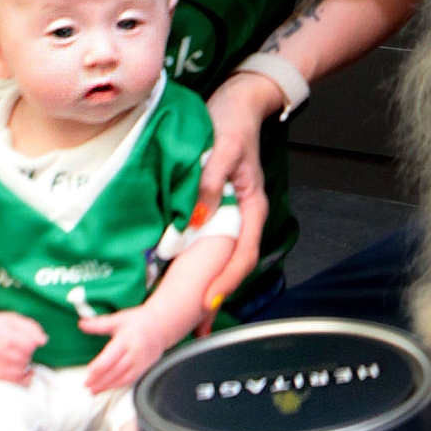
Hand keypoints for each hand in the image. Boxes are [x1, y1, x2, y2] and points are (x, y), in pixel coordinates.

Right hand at [0, 310, 46, 382]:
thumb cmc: (1, 326)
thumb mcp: (16, 320)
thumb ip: (32, 329)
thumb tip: (43, 341)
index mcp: (4, 337)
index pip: (28, 345)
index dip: (32, 342)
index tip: (28, 339)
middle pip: (24, 359)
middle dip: (28, 354)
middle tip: (22, 347)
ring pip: (20, 372)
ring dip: (25, 365)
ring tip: (20, 356)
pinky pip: (14, 382)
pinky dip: (23, 378)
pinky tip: (26, 371)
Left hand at [81, 305, 166, 393]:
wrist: (161, 326)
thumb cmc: (139, 321)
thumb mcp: (118, 319)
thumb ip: (99, 324)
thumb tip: (82, 324)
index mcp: (127, 339)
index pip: (111, 357)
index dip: (98, 367)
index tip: (88, 372)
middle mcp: (135, 352)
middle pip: (116, 370)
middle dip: (101, 380)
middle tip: (87, 385)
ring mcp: (140, 362)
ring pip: (123, 378)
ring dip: (108, 386)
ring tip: (94, 390)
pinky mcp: (143, 368)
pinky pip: (130, 380)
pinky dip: (117, 385)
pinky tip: (107, 387)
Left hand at [193, 73, 276, 330]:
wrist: (237, 101)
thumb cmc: (232, 122)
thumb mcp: (222, 150)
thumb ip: (208, 184)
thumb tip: (191, 220)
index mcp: (252, 207)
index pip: (244, 253)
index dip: (226, 280)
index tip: (208, 301)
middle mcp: (242, 216)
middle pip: (232, 265)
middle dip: (214, 296)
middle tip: (193, 329)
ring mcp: (228, 214)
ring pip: (219, 258)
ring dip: (203, 285)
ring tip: (184, 318)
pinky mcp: (213, 208)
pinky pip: (205, 243)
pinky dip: (194, 265)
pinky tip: (177, 280)